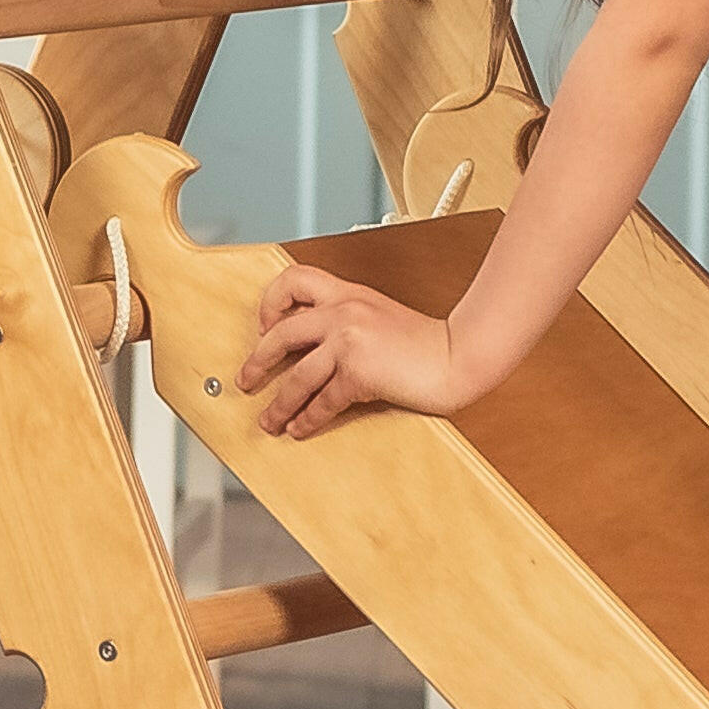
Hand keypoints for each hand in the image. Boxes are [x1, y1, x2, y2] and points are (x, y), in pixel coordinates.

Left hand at [240, 264, 472, 437]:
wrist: (461, 354)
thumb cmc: (426, 342)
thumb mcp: (381, 316)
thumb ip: (350, 320)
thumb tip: (316, 349)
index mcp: (348, 293)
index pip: (294, 279)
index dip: (271, 303)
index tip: (265, 327)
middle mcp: (343, 310)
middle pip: (281, 333)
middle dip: (258, 360)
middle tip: (247, 379)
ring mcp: (350, 340)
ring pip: (296, 376)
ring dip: (278, 404)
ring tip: (268, 421)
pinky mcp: (360, 371)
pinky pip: (322, 401)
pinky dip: (307, 419)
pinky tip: (300, 428)